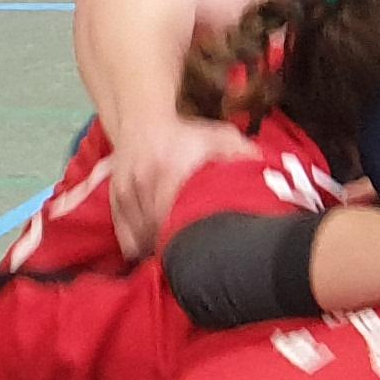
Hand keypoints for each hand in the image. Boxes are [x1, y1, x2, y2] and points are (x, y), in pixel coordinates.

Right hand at [107, 114, 258, 259]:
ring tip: (167, 258)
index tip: (194, 247)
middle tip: (184, 258)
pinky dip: (131, 241)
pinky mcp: (115, 193)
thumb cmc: (186, 132)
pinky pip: (120, 226)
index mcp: (169, 170)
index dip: (179, 235)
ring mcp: (126, 188)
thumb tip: (264, 168)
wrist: (143, 120)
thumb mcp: (218, 136)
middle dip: (166, 245)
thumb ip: (242, 151)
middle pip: (152, 227)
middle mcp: (143, 180)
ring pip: (136, 230)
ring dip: (150, 246)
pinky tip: (144, 252)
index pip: (169, 214)